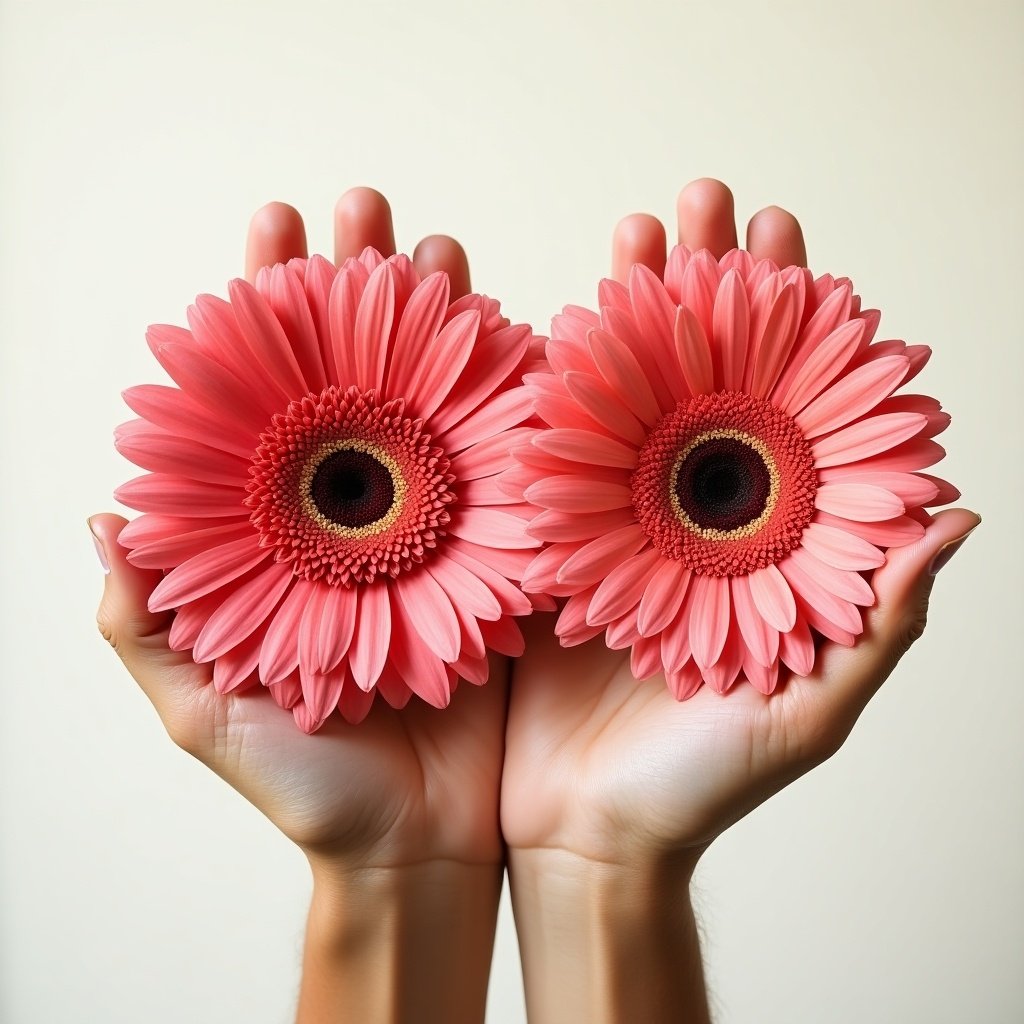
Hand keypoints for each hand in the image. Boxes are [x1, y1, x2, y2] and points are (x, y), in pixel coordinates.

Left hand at [91, 189, 503, 1022]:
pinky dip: (523, 407)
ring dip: (447, 324)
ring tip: (448, 249)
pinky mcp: (509, 561)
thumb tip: (97, 517)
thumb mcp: (201, 710)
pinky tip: (529, 339)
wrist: (415, 845)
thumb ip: (144, 624)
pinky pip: (519, 471)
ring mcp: (442, 529)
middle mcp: (365, 514)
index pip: (272, 396)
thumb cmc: (306, 783)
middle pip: (361, 375)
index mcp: (287, 534)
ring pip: (443, 403)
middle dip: (360, 285)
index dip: (266, 312)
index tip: (271, 228)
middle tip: (368, 207)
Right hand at [499, 179, 979, 1023]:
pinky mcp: (541, 549)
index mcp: (762, 544)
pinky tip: (541, 324)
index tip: (789, 241)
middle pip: (701, 378)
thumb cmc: (706, 783)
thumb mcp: (811, 710)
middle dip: (704, 286)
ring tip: (629, 234)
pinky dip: (541, 391)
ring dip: (622, 314)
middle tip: (702, 203)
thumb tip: (964, 516)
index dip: (792, 323)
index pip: (784, 407)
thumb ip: (882, 621)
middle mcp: (687, 518)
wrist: (589, 834)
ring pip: (619, 398)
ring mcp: (610, 526)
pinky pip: (541, 458)